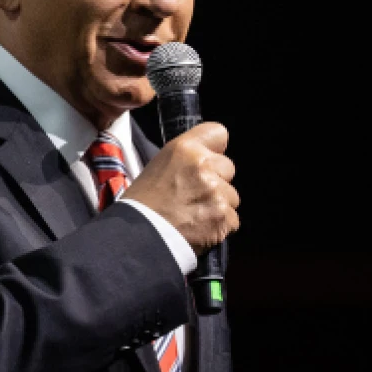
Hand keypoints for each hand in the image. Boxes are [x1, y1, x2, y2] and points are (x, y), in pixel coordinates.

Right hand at [121, 122, 238, 255]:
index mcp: (185, 148)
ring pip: (232, 196)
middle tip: (195, 195)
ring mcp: (216, 192)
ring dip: (219, 206)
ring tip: (195, 216)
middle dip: (217, 181)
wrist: (138, 238)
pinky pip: (232, 220)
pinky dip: (220, 227)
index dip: (215, 150)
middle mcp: (204, 166)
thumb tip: (208, 162)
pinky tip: (200, 230)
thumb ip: (187, 159)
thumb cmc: (143, 203)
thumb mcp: (159, 165)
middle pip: (228, 168)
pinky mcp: (223, 217)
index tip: (208, 161)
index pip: (219, 133)